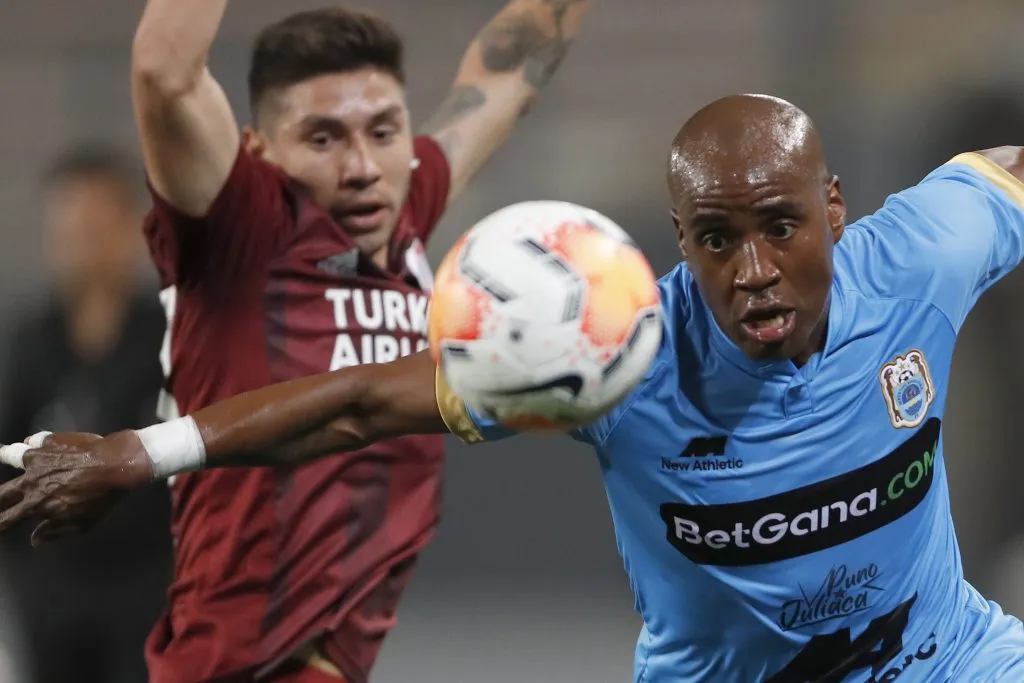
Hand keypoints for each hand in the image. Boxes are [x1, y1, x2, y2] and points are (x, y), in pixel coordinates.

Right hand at [0, 431, 153, 546]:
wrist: (117, 464)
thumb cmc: (101, 498)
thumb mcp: (81, 524)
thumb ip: (55, 531)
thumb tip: (35, 540)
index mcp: (36, 505)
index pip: (6, 520)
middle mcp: (30, 482)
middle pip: (2, 493)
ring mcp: (38, 459)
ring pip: (10, 457)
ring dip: (4, 457)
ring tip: (1, 454)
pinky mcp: (50, 441)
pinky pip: (34, 441)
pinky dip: (32, 444)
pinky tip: (32, 443)